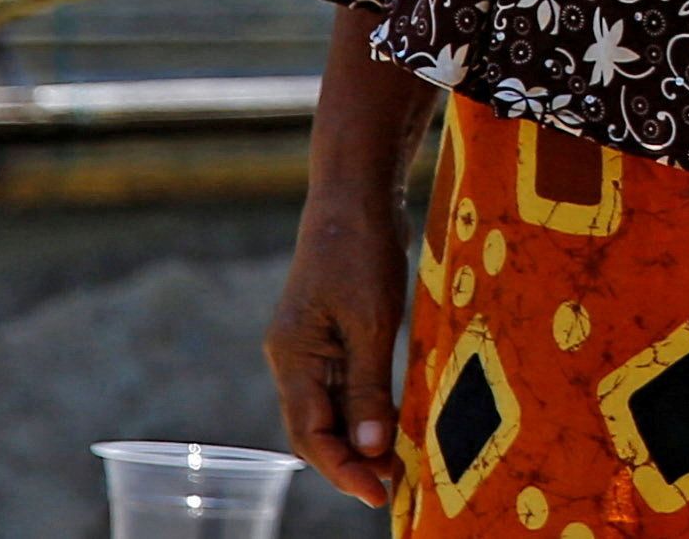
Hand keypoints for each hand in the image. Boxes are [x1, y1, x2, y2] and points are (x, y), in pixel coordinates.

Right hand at [266, 178, 407, 506]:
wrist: (356, 194)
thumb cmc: (362, 251)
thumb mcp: (372, 321)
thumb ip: (368, 385)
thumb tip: (368, 448)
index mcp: (293, 358)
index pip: (311, 433)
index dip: (341, 469)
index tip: (377, 494)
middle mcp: (294, 359)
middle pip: (314, 429)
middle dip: (347, 464)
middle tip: (389, 489)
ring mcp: (310, 346)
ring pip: (328, 410)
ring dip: (356, 441)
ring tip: (395, 466)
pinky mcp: (331, 333)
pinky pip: (342, 384)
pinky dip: (362, 409)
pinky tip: (388, 424)